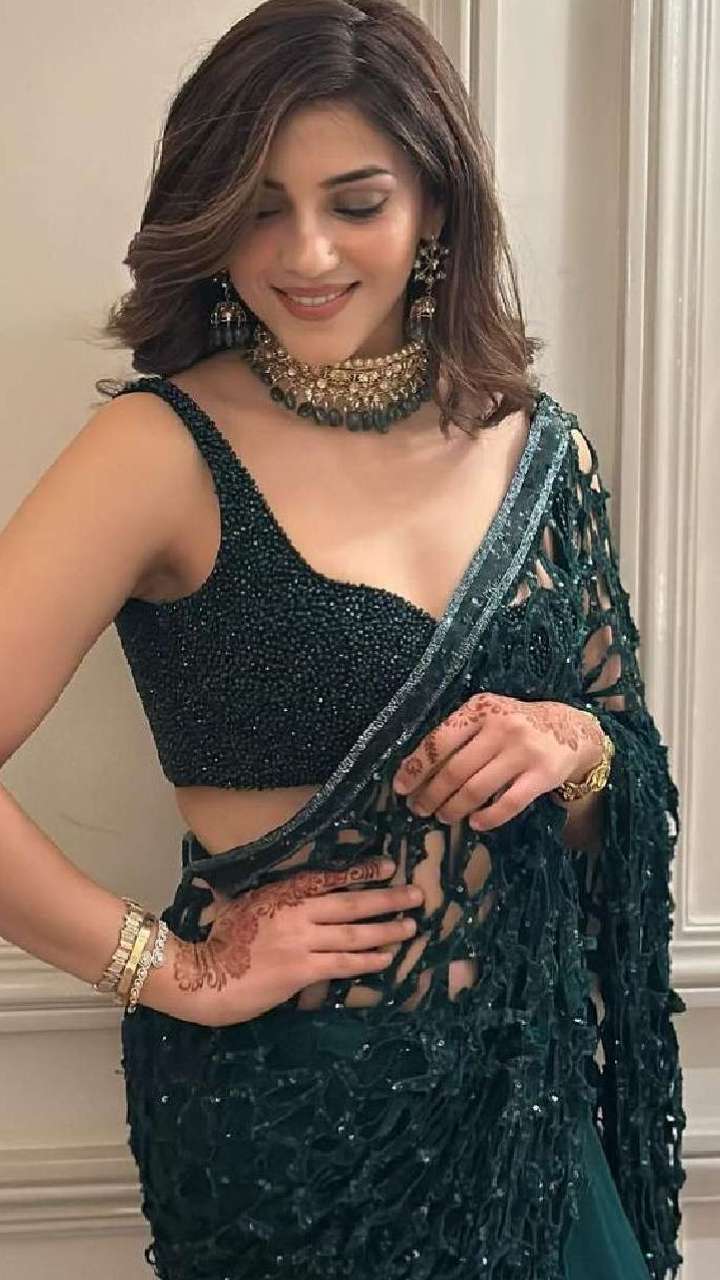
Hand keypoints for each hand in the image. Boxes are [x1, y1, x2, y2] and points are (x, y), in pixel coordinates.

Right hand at [149, 856, 423, 1026]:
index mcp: (281, 892)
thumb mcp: (235, 903)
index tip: (388, 866)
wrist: (203, 977)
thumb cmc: (216, 940)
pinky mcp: (302, 970)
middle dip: (387, 899)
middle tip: (417, 895)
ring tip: (410, 926)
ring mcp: (302, 941)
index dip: (361, 872)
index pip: (328, 877)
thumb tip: (255, 876)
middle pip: (351, 903)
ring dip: (386, 930)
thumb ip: (254, 890)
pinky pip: (343, 963)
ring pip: (353, 934)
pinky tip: (386, 958)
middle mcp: (297, 912)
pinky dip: (367, 960)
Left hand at [391, 693, 604, 831]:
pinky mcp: (542, 775)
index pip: (439, 741)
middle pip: (454, 770)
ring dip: (454, 809)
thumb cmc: (516, 724)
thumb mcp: (487, 716)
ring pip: (477, 789)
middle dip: (431, 795)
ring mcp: (523, 751)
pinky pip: (508, 804)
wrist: (571, 729)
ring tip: (443, 817)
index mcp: (479, 709)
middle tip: (419, 810)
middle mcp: (501, 727)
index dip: (416, 768)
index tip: (400, 788)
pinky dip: (487, 818)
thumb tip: (417, 769)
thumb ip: (459, 734)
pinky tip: (475, 823)